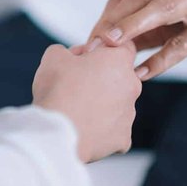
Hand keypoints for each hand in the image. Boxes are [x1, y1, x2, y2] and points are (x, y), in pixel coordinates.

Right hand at [32, 43, 141, 162]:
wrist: (56, 132)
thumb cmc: (58, 90)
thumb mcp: (55, 56)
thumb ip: (70, 50)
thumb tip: (75, 57)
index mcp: (119, 62)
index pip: (125, 47)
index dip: (105, 50)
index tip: (89, 57)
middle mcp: (131, 87)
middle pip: (122, 77)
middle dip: (104, 78)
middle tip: (78, 83)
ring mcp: (129, 115)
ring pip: (118, 105)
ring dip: (103, 104)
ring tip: (77, 108)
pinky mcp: (123, 139)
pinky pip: (113, 129)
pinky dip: (101, 128)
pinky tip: (83, 127)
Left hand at [87, 0, 186, 79]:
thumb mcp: (171, 9)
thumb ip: (141, 21)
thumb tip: (103, 42)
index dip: (109, 14)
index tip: (90, 39)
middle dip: (115, 19)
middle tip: (94, 44)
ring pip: (162, 9)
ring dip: (133, 29)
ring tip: (112, 48)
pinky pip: (185, 41)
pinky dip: (162, 58)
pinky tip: (144, 73)